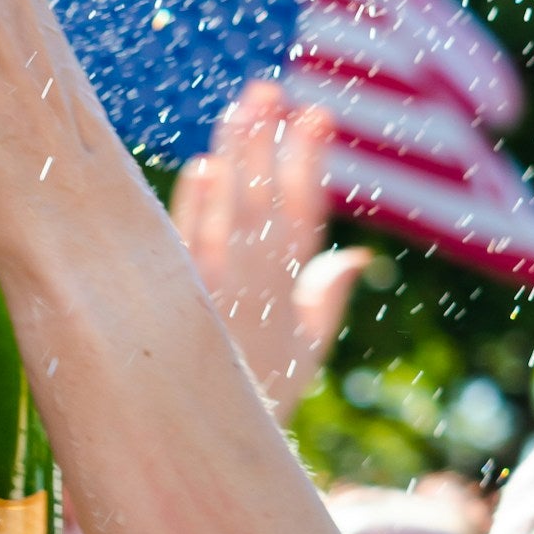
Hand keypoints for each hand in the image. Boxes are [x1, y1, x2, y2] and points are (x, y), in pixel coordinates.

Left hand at [170, 83, 368, 418]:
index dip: (311, 161)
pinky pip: (187, 246)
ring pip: (228, 213)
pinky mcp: (179, 301)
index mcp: (294, 293)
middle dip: (269, 142)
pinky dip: (196, 209)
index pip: (306, 213)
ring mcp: (217, 291)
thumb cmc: (261, 397)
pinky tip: (202, 169)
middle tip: (270, 89)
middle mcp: (259, 287)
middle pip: (265, 200)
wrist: (209, 444)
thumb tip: (354, 255)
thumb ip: (326, 299)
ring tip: (241, 108)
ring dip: (235, 159)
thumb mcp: (305, 353)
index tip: (318, 113)